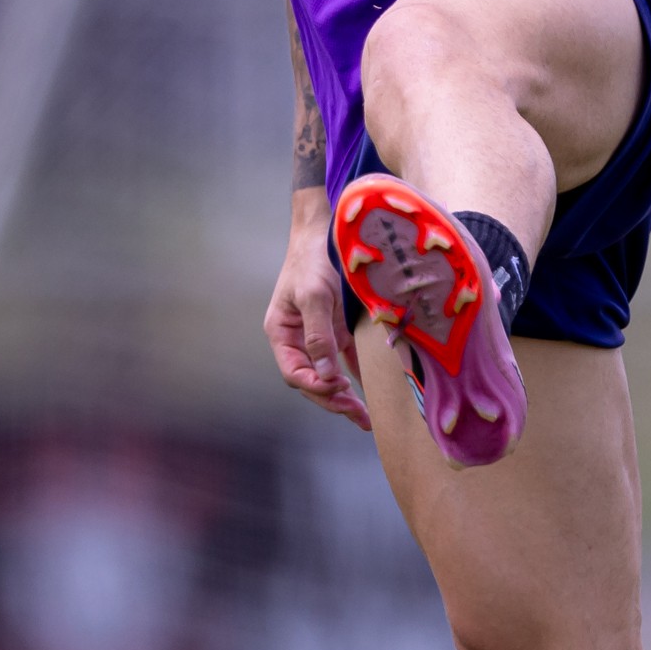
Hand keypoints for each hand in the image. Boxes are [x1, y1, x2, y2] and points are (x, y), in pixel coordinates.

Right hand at [266, 191, 371, 429]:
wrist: (325, 232)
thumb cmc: (313, 261)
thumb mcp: (315, 296)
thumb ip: (319, 336)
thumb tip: (325, 374)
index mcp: (281, 333)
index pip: (295, 372)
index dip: (316, 386)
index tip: (339, 391)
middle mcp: (297, 338)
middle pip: (312, 379)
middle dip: (333, 400)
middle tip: (360, 416)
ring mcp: (316, 335)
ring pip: (328, 373)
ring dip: (345, 395)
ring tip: (365, 417)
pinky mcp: (335, 328)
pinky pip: (344, 358)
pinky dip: (355, 375)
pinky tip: (369, 390)